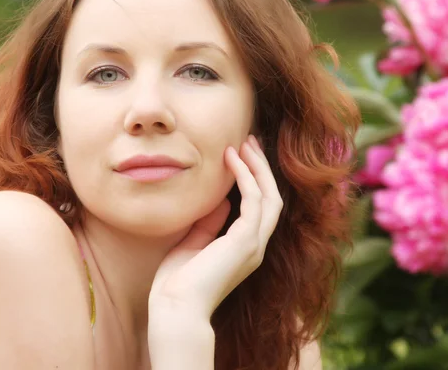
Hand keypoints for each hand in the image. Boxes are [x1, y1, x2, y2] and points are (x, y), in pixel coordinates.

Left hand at [149, 135, 283, 321]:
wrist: (175, 308)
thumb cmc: (178, 281)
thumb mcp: (194, 242)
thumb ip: (210, 223)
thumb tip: (221, 200)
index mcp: (245, 248)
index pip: (260, 207)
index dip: (255, 179)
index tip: (241, 154)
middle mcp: (256, 246)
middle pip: (272, 198)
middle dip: (262, 167)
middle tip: (250, 140)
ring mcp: (254, 244)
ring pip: (270, 196)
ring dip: (258, 167)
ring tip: (244, 143)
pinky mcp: (246, 241)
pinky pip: (254, 200)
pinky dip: (245, 176)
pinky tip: (231, 160)